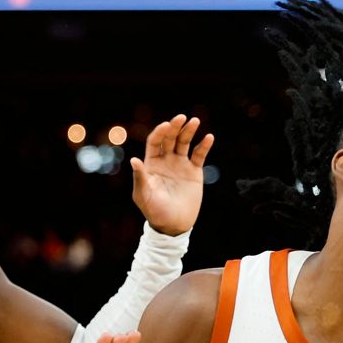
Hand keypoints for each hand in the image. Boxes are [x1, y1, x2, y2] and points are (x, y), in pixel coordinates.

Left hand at [131, 114, 214, 235]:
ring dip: (189, 131)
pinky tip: (209, 137)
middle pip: (170, 138)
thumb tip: (134, 160)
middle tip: (181, 117)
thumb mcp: (144, 195)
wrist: (173, 225)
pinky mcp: (194, 171)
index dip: (159, 133)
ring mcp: (180, 164)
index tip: (165, 126)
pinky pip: (199, 155)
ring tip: (195, 121)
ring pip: (184, 143)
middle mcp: (166, 160)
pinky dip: (204, 145)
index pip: (155, 142)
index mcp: (152, 164)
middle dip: (175, 127)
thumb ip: (140, 178)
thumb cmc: (154, 211)